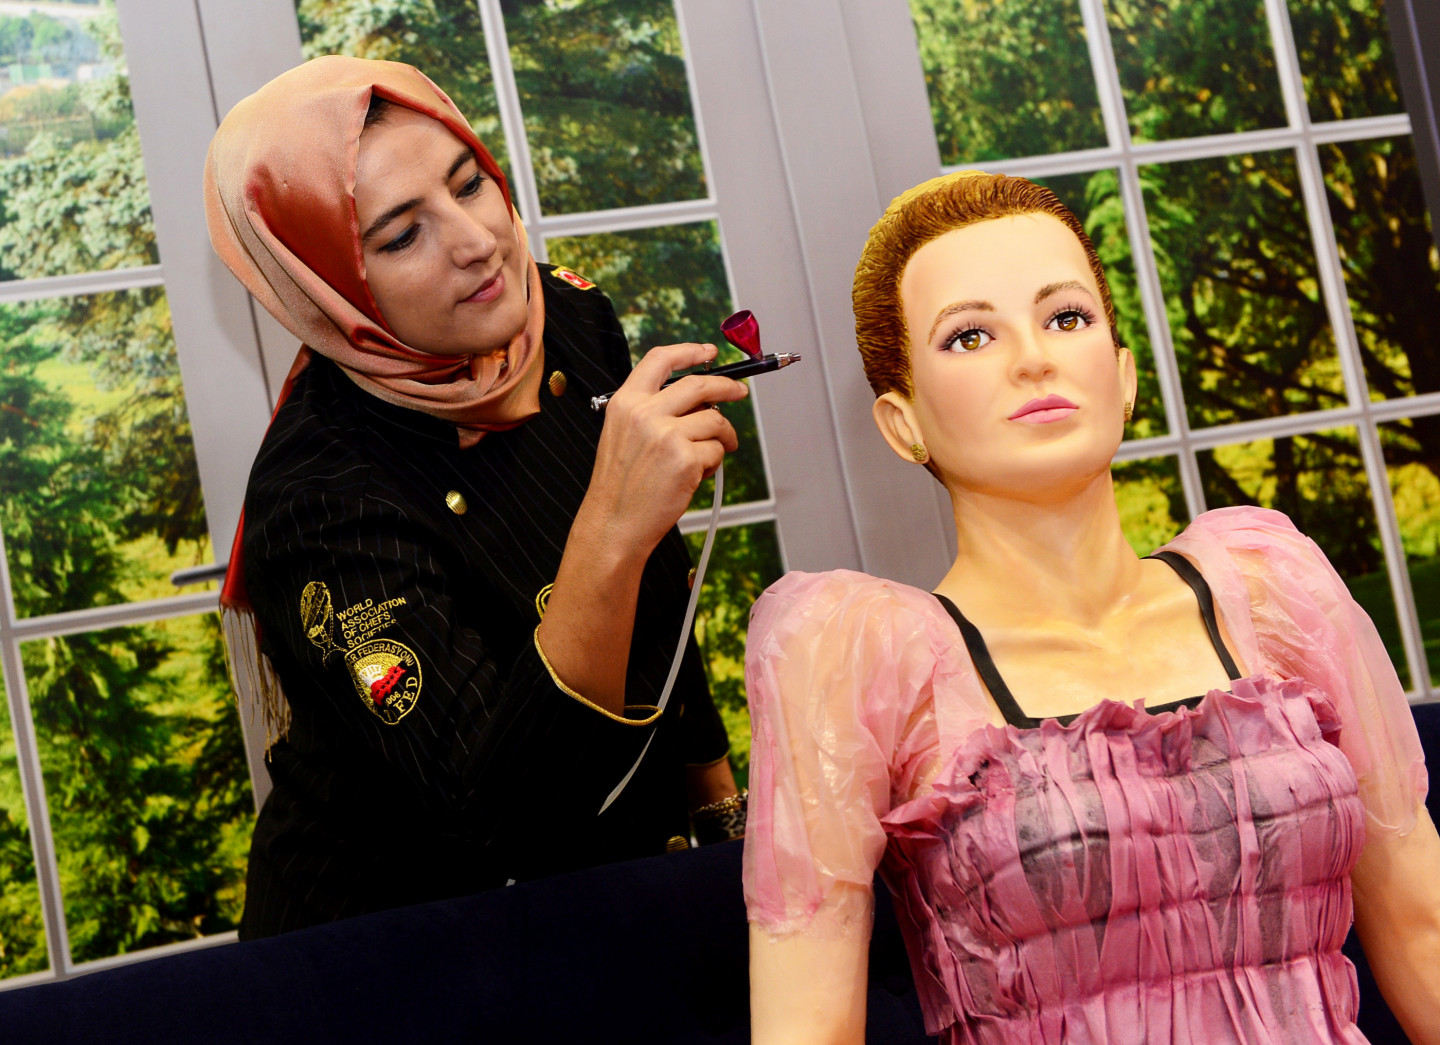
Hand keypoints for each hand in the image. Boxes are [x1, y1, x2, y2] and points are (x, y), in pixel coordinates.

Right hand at [535, 343, 745, 714]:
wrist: (614, 525)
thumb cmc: (620, 487)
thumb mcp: (624, 436)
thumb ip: (654, 411)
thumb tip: (701, 400)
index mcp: (625, 402)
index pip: (660, 360)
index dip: (689, 351)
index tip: (709, 352)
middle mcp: (645, 412)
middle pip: (700, 385)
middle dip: (728, 388)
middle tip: (739, 394)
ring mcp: (666, 434)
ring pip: (715, 421)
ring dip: (723, 437)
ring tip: (711, 456)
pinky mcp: (686, 458)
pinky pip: (717, 451)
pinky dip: (714, 464)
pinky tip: (695, 476)